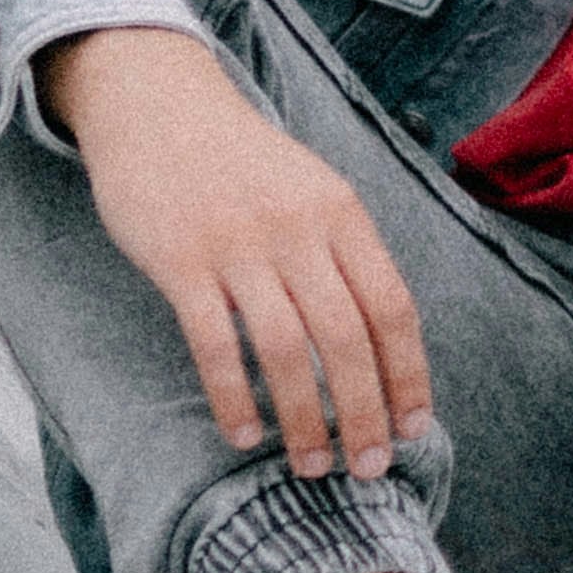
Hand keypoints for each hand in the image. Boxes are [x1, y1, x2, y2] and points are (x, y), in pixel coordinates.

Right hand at [40, 27, 430, 478]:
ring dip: (305, 419)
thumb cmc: (242, 162)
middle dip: (364, 414)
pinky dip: (232, 397)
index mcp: (341, 213)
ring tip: (311, 466)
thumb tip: (383, 341)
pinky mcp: (180, 259)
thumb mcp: (311, 189)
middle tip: (367, 468)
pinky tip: (244, 434)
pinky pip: (213, 343)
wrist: (158, 103)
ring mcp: (237, 243)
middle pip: (346, 338)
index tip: (414, 429)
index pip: (392, 307)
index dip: (408, 376)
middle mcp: (297, 228)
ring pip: (284, 349)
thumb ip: (345, 253)